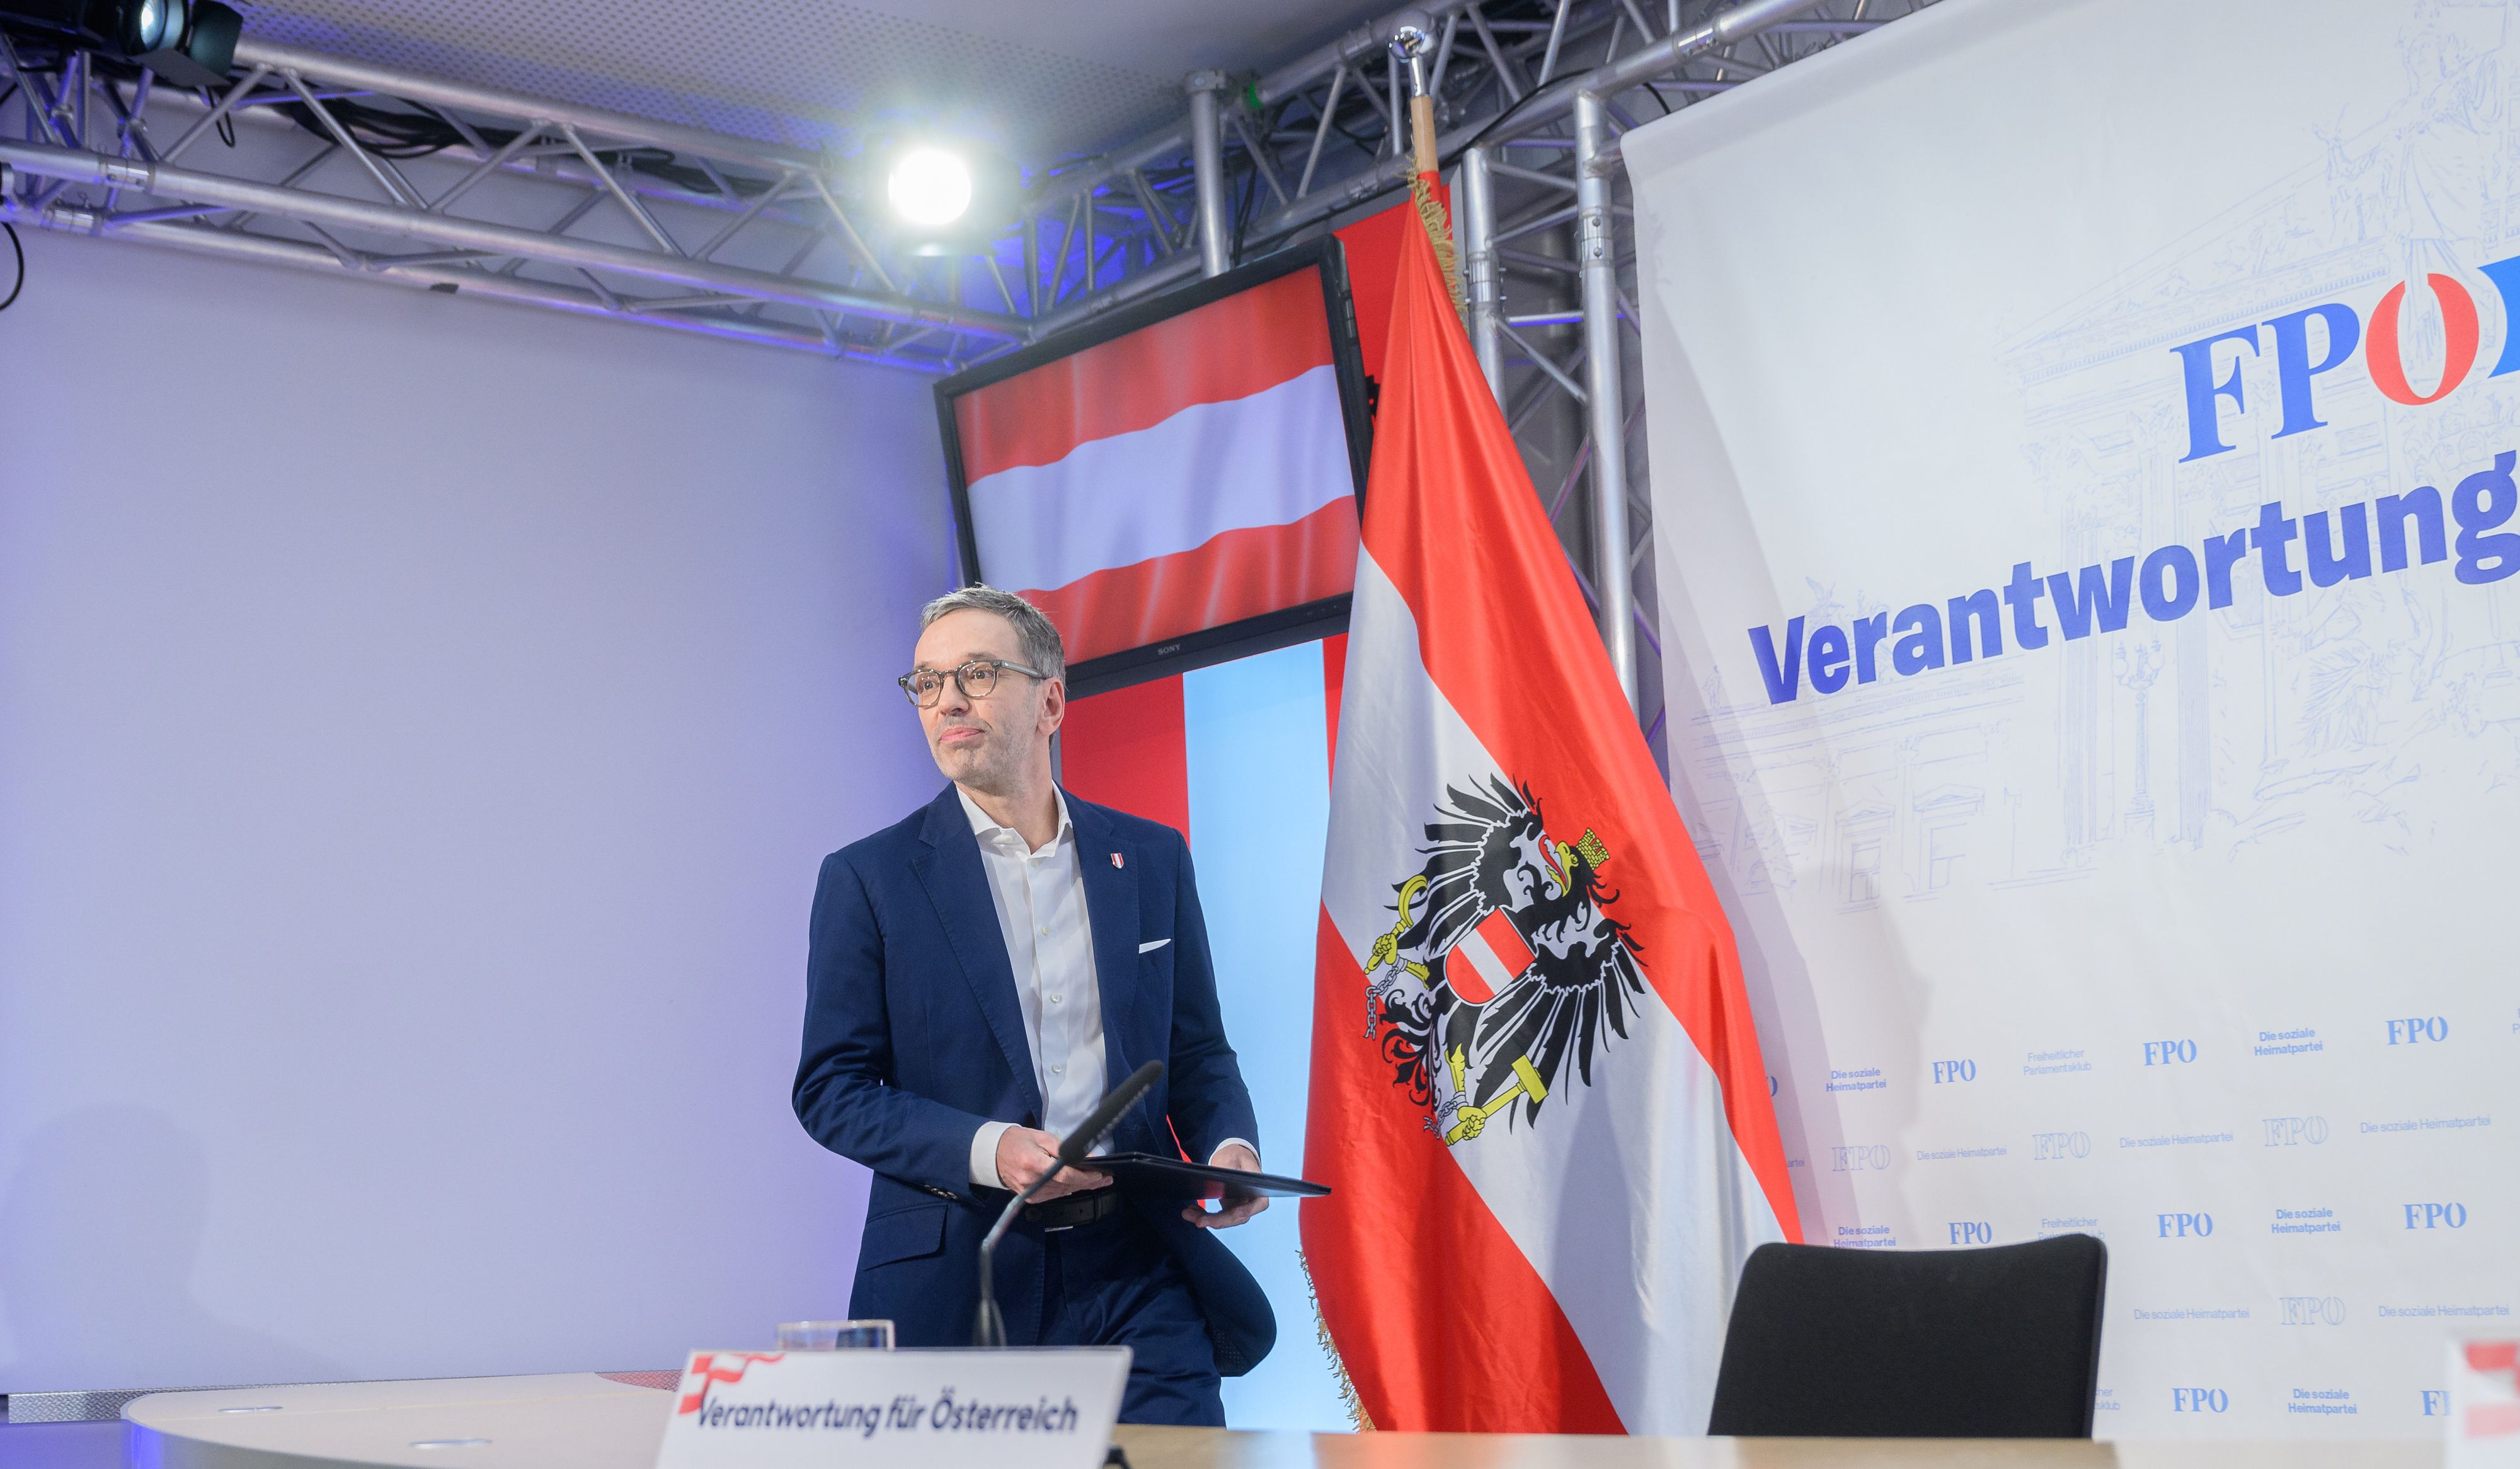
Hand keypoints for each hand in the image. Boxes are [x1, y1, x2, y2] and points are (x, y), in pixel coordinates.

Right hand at [995, 1126, 1109, 1198]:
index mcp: (1033, 1164)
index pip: (1064, 1175)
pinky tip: (1078, 1184)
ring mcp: (1031, 1193)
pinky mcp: (1031, 1198)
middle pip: (1066, 1185)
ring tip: (1096, 1181)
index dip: (1084, 1176)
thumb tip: (1086, 1157)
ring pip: (1062, 1192)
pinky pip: (1054, 1195)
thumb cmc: (1018, 1141)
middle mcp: (1032, 1182)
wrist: (994, 1154)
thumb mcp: (1042, 1137)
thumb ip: (1064, 1148)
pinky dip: (1067, 1189)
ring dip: (1080, 1187)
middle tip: (1105, 1178)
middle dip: (1088, 1182)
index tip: (1099, 1174)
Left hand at [1184, 1143, 1269, 1229]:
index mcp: (1258, 1188)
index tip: (1235, 1213)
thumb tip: (1220, 1181)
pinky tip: (1190, 1212)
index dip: (1248, 1210)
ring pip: (1224, 1220)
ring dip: (1206, 1219)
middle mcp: (1250, 1202)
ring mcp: (1238, 1207)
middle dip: (1217, 1221)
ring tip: (1188, 1213)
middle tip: (1200, 1221)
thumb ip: (1228, 1167)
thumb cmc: (1235, 1155)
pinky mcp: (1227, 1209)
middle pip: (1237, 1216)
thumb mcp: (1233, 1157)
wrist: (1231, 1157)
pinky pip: (1216, 1217)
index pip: (1259, 1204)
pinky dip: (1203, 1215)